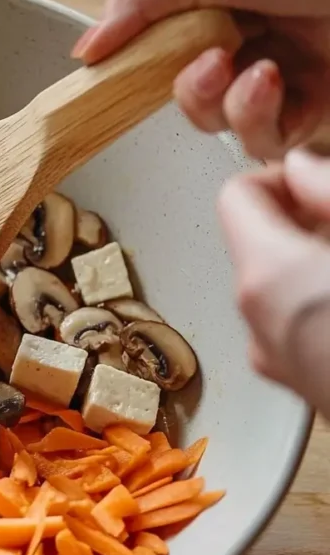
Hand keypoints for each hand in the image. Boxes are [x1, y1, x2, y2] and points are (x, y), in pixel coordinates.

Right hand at [72, 0, 329, 159]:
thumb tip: (86, 48)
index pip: (163, 47)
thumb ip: (144, 2)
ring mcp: (285, 78)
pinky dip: (263, 119)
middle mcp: (253, 40)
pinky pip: (267, 140)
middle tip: (209, 67)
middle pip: (188, 95)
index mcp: (227, 0)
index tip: (118, 73)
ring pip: (223, 124)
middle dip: (190, 90)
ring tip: (256, 74)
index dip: (140, 65)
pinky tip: (280, 87)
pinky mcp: (315, 112)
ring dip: (227, 107)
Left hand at [218, 149, 329, 416]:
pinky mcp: (301, 386)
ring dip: (315, 262)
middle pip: (255, 243)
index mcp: (270, 278)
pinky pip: (296, 324)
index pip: (234, 198)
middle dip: (305, 221)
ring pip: (278, 286)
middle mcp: (258, 324)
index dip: (279, 179)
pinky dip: (322, 302)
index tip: (320, 185)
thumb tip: (301, 168)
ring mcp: (276, 362)